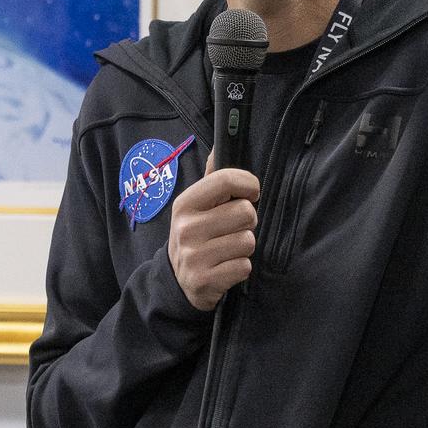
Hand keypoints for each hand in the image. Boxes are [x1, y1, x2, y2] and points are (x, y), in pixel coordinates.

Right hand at [165, 162, 260, 310]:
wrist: (177, 281)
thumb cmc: (195, 236)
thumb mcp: (195, 207)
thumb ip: (212, 180)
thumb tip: (219, 147)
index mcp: (185, 203)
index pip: (226, 180)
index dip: (248, 184)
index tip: (251, 194)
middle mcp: (187, 227)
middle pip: (246, 212)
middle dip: (247, 222)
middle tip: (233, 228)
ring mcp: (194, 255)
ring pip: (248, 241)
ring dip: (244, 246)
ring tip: (227, 249)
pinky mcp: (205, 280)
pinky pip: (244, 266)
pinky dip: (240, 268)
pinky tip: (225, 267)